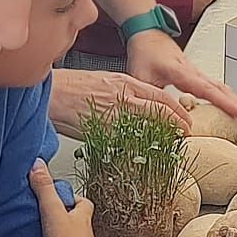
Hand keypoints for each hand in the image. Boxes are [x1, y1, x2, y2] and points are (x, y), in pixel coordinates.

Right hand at [32, 163, 94, 236]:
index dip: (74, 199)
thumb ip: (44, 188)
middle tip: (55, 220)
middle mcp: (87, 236)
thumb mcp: (52, 210)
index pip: (84, 204)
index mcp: (83, 220)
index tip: (63, 197)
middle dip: (71, 221)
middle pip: (82, 224)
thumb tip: (38, 164)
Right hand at [48, 70, 188, 137]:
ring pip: (148, 126)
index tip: (185, 121)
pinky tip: (142, 154)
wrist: (50, 93)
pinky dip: (136, 148)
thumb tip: (139, 108)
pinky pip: (125, 141)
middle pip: (161, 110)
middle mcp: (123, 96)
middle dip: (178, 124)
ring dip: (163, 137)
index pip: (161, 97)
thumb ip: (124, 93)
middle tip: (186, 134)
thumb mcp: (105, 82)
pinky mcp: (103, 129)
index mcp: (125, 83)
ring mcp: (114, 113)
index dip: (177, 111)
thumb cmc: (72, 87)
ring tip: (170, 146)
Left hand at [124, 29, 236, 124]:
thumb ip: (147, 100)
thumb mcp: (140, 77)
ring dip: (235, 102)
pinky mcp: (196, 75)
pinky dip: (226, 98)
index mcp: (182, 72)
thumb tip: (152, 120)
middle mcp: (194, 72)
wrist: (147, 33)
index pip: (208, 90)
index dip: (226, 104)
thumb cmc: (144, 52)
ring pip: (221, 87)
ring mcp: (197, 73)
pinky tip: (231, 107)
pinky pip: (215, 87)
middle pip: (222, 89)